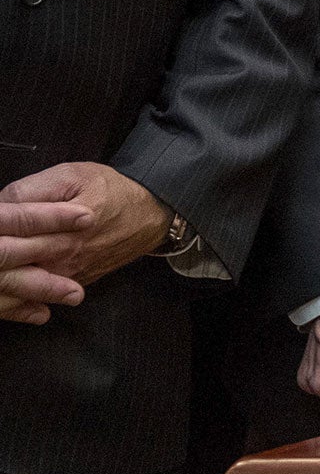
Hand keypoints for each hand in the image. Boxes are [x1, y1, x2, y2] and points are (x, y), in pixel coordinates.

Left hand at [0, 163, 169, 321]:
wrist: (151, 215)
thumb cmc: (112, 191)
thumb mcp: (72, 176)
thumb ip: (31, 189)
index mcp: (57, 224)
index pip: (8, 228)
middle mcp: (60, 255)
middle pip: (8, 260)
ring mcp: (66, 275)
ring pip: (20, 285)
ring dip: (4, 279)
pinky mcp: (72, 284)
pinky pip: (36, 297)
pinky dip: (18, 297)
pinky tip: (8, 293)